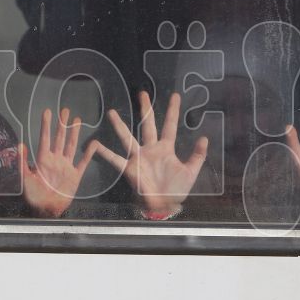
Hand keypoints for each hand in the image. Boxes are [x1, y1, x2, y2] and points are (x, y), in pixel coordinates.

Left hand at [19, 108, 95, 218]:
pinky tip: (94, 143)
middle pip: (59, 138)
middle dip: (62, 124)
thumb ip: (23, 162)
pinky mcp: (75, 175)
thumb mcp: (25, 179)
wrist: (47, 210)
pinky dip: (89, 153)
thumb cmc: (34, 196)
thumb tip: (20, 144)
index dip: (46, 125)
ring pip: (71, 146)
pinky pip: (83, 162)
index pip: (45, 138)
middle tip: (65, 110)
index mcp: (43, 160)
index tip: (47, 111)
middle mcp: (55, 160)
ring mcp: (66, 166)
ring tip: (77, 120)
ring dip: (74, 133)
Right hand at [95, 91, 207, 214]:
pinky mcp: (130, 169)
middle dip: (145, 109)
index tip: (175, 96)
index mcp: (166, 149)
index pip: (170, 126)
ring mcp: (138, 158)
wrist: (164, 206)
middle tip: (142, 93)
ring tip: (112, 112)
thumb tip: (204, 137)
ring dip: (120, 125)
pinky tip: (95, 145)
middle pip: (147, 125)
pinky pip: (116, 159)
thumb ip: (197, 156)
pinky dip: (105, 153)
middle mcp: (150, 149)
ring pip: (128, 137)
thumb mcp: (190, 172)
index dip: (173, 111)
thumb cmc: (176, 190)